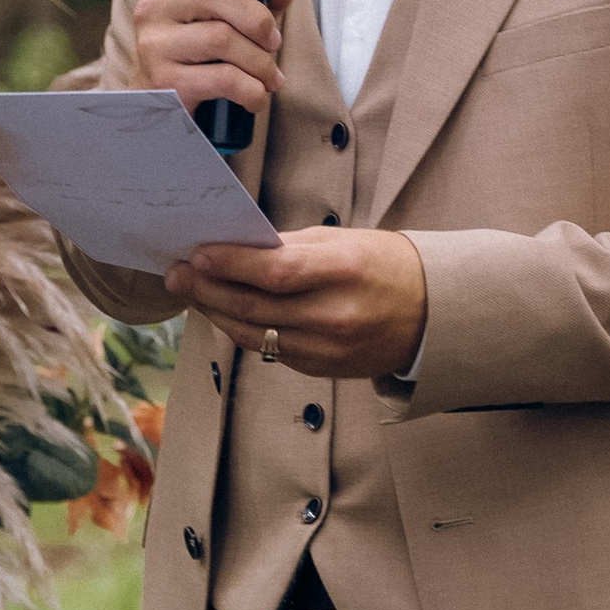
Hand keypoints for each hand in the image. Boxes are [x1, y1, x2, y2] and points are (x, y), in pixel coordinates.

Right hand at [130, 0, 299, 124]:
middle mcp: (155, 10)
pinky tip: (256, 98)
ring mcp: (154, 46)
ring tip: (271, 78)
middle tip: (274, 42)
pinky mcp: (163, 82)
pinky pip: (222, 78)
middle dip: (256, 18)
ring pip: (220, 38)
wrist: (166, 113)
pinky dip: (251, 89)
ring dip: (259, 61)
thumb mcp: (233, 24)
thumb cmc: (205, 61)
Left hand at [166, 225, 427, 382]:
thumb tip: (235, 249)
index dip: (229, 265)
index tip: (197, 255)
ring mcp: (327, 348)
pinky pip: (270, 350)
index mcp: (344, 272)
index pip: (274, 272)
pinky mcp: (322, 369)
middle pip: (254, 307)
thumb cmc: (385, 266)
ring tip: (194, 293)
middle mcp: (334, 315)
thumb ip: (289, 247)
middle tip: (178, 274)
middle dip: (207, 289)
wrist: (432, 314)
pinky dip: (243, 331)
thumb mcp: (342, 241)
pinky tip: (226, 313)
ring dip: (217, 312)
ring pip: (253, 334)